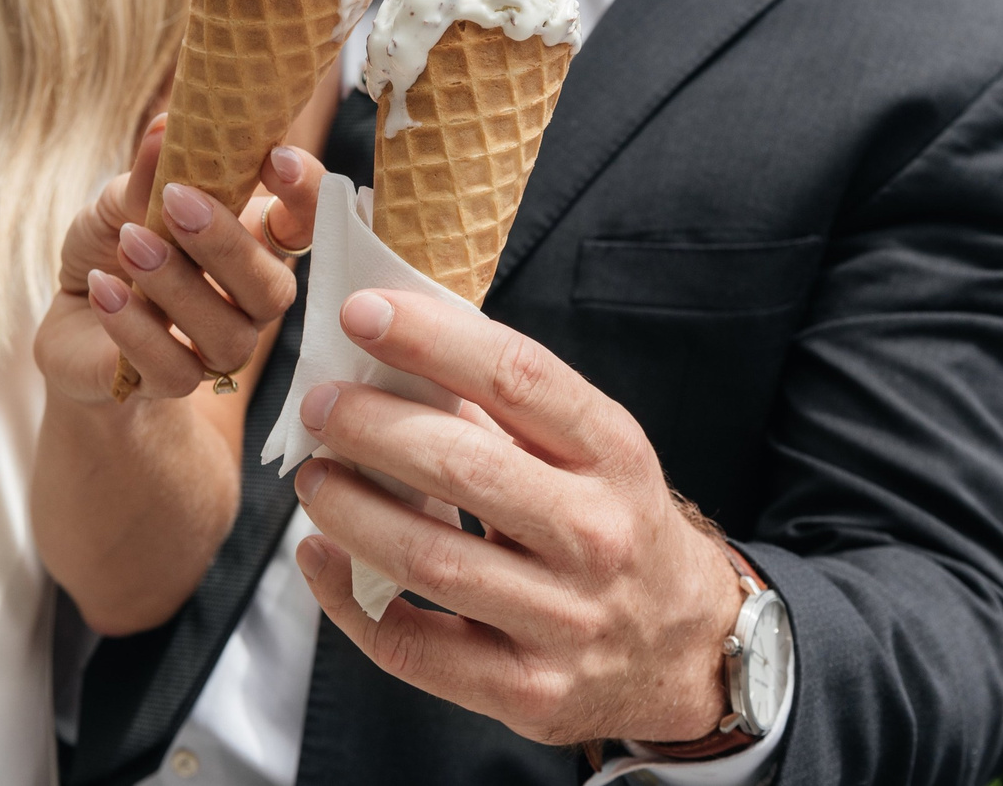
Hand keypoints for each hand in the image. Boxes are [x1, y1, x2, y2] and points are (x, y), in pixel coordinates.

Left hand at [33, 120, 319, 403]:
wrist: (70, 321)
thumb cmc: (113, 249)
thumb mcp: (119, 202)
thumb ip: (148, 174)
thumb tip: (165, 126)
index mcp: (252, 245)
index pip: (303, 224)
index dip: (305, 194)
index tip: (275, 156)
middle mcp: (247, 303)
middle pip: (274, 288)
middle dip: (228, 243)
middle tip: (176, 199)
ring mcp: (215, 350)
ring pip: (227, 334)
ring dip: (176, 284)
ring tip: (129, 243)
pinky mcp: (168, 385)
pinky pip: (171, 368)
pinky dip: (135, 326)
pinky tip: (103, 288)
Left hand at [289, 290, 746, 748]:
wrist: (687, 650)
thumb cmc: (618, 527)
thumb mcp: (594, 455)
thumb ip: (508, 408)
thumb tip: (395, 354)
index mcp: (614, 455)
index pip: (518, 377)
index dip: (431, 340)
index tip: (363, 313)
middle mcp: (596, 535)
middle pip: (463, 466)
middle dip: (370, 426)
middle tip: (320, 406)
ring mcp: (565, 620)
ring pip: (428, 558)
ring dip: (350, 509)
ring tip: (315, 478)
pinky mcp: (527, 691)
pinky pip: (413, 646)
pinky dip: (350, 597)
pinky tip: (320, 556)